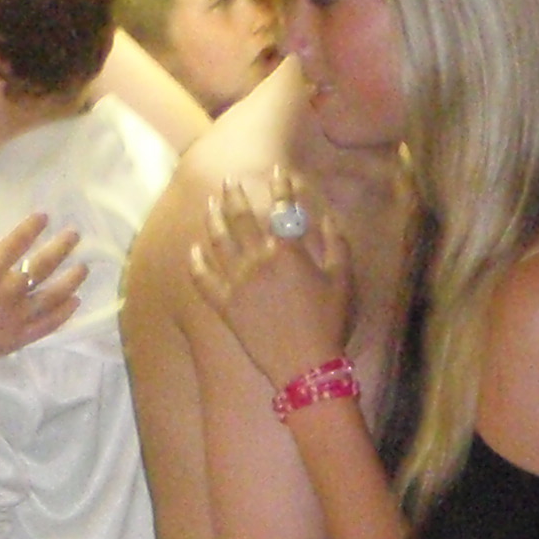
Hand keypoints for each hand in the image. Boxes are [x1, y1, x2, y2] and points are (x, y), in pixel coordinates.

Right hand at [0, 214, 85, 393]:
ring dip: (71, 279)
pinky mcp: (20, 337)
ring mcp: (18, 315)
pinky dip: (64, 312)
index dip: (32, 226)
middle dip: (61, 246)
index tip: (44, 216)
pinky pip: (49, 324)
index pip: (18, 241)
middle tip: (75, 235)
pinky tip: (75, 302)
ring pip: (54, 295)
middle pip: (43, 264)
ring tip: (83, 268)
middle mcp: (9, 289)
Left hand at [190, 172, 354, 390]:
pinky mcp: (225, 305)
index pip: (282, 209)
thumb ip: (337, 245)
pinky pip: (203, 278)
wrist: (306, 366)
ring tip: (210, 204)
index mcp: (288, 252)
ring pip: (218, 241)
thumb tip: (327, 219)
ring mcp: (237, 282)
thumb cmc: (329, 324)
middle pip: (241, 218)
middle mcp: (257, 260)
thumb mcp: (344, 282)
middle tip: (229, 181)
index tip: (277, 172)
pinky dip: (196, 261)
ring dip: (212, 218)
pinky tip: (193, 249)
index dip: (280, 187)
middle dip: (234, 194)